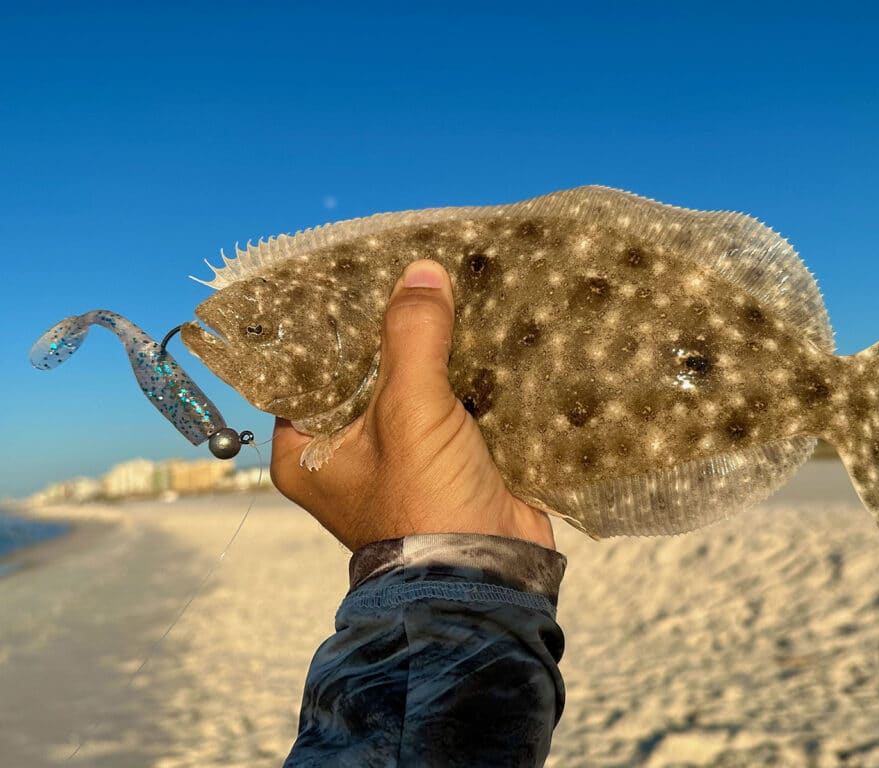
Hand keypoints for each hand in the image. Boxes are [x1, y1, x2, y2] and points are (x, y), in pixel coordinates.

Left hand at [270, 259, 555, 552]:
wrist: (490, 574)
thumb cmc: (425, 503)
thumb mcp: (409, 411)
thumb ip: (412, 338)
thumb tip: (420, 271)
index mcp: (308, 449)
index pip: (305, 368)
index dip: (329, 322)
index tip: (355, 275)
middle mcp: (346, 452)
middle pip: (362, 372)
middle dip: (390, 329)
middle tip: (409, 271)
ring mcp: (398, 456)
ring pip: (410, 384)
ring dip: (432, 349)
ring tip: (448, 289)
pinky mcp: (445, 459)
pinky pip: (448, 402)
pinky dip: (463, 373)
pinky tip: (481, 331)